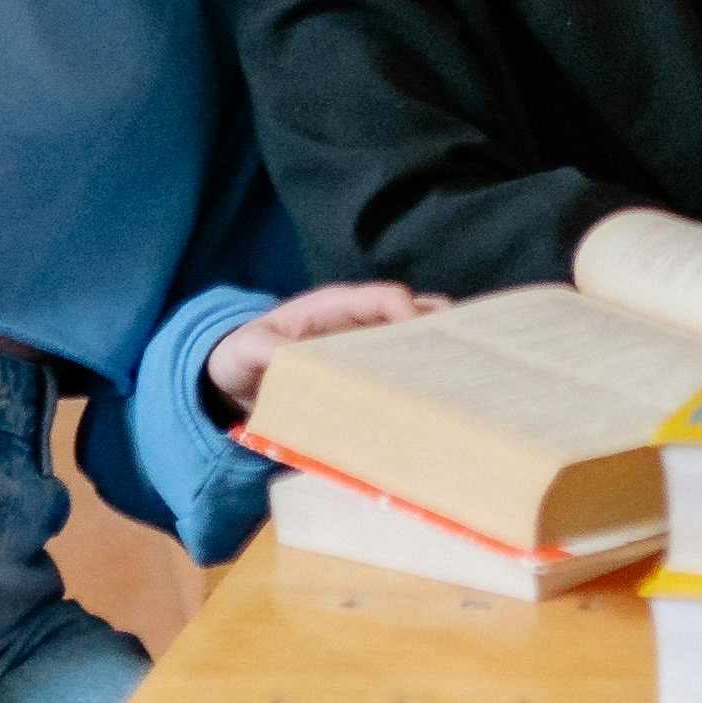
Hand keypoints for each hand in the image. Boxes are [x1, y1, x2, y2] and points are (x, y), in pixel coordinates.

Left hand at [205, 279, 442, 416]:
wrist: (237, 374)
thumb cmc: (243, 354)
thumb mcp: (246, 350)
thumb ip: (265, 350)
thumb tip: (290, 358)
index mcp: (336, 306)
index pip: (385, 298)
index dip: (410, 312)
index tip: (426, 339)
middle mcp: (362, 320)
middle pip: (417, 312)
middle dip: (442, 331)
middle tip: (464, 361)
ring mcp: (369, 344)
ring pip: (419, 340)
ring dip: (440, 355)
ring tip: (462, 384)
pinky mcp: (369, 370)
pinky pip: (404, 367)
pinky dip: (423, 379)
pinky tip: (436, 405)